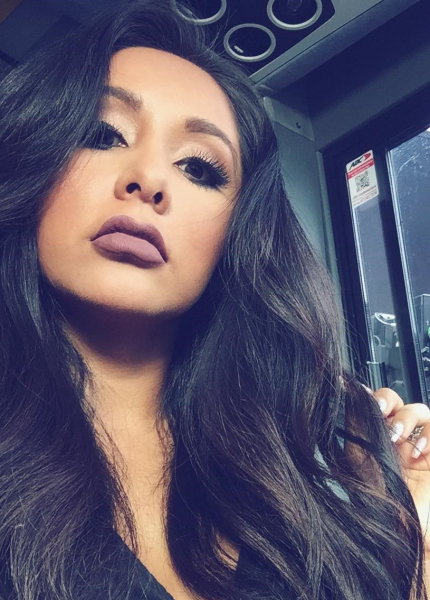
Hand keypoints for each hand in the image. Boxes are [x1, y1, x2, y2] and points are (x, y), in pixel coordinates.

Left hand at [370, 386, 429, 546]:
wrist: (400, 528)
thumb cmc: (377, 498)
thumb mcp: (359, 458)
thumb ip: (357, 425)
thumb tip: (348, 391)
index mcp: (373, 434)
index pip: (373, 403)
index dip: (368, 394)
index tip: (357, 391)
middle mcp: (396, 435)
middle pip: (394, 400)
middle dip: (387, 400)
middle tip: (379, 409)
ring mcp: (418, 444)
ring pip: (418, 410)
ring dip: (406, 417)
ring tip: (397, 437)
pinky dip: (429, 435)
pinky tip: (419, 451)